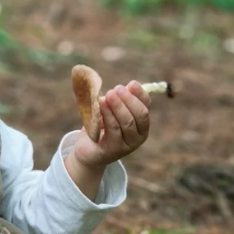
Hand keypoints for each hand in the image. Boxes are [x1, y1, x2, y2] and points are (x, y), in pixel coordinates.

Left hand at [65, 81, 150, 198]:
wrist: (88, 149)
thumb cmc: (101, 126)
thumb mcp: (112, 110)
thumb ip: (120, 100)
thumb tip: (127, 85)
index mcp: (142, 124)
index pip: (146, 106)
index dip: (140, 94)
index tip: (131, 84)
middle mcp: (139, 136)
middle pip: (140, 114)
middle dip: (129, 99)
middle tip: (116, 89)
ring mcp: (128, 145)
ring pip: (127, 122)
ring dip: (118, 106)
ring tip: (108, 95)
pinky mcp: (114, 149)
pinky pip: (114, 129)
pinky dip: (108, 115)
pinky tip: (101, 105)